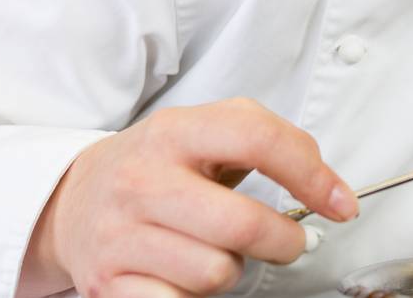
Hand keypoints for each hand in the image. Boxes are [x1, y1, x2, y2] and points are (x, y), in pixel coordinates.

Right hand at [18, 98, 357, 297]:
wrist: (72, 201)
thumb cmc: (155, 167)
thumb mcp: (200, 132)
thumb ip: (265, 140)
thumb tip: (330, 189)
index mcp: (174, 131)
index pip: (258, 139)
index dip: (312, 174)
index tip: (340, 203)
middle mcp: (143, 181)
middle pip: (243, 224)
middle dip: (283, 241)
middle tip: (285, 240)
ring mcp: (121, 235)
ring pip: (216, 272)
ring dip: (231, 269)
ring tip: (213, 249)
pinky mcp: (108, 284)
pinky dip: (194, 297)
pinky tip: (183, 274)